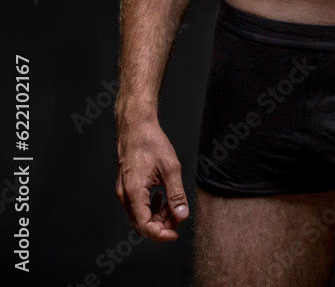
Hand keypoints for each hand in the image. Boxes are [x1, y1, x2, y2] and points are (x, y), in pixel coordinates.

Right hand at [115, 120, 188, 241]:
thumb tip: (182, 215)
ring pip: (139, 216)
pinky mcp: (125, 187)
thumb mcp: (170, 167)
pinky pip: (136, 206)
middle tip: (178, 215)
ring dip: (156, 216)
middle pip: (142, 225)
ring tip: (171, 203)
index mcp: (134, 192)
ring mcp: (123, 191)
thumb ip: (176, 194)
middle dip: (161, 225)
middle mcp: (125, 195)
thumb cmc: (151, 142)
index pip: (145, 226)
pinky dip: (150, 207)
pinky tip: (160, 195)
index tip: (176, 233)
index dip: (161, 235)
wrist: (136, 127)